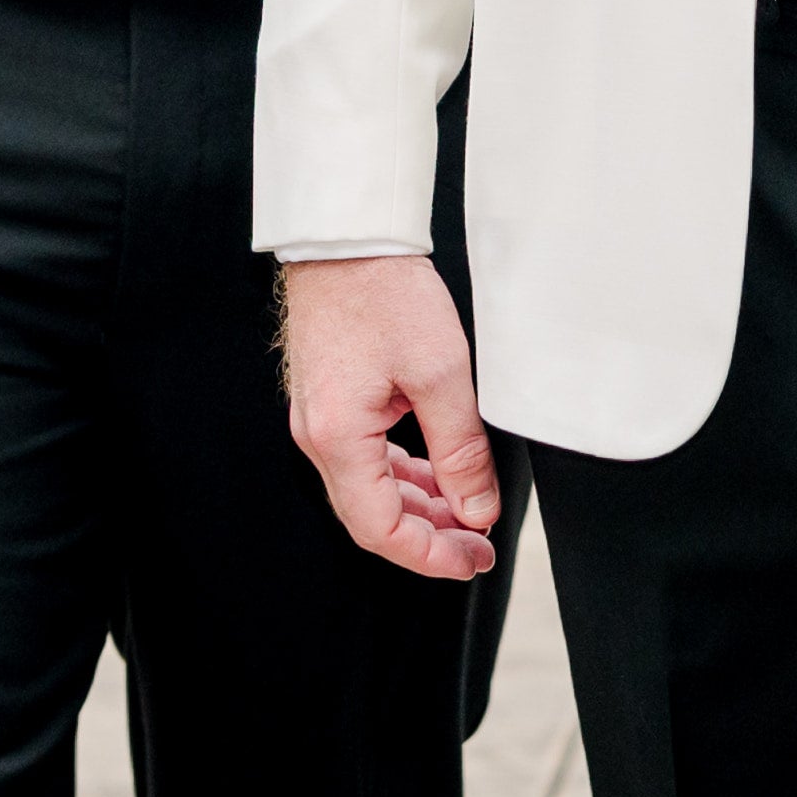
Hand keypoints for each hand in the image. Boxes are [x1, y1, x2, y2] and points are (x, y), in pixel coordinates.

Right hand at [278, 255, 499, 580]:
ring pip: (369, 488)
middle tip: (478, 545)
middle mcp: (318, 437)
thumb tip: (476, 509)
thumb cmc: (386, 291)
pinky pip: (364, 457)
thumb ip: (460, 449)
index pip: (381, 529)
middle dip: (429, 536)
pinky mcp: (329, 400)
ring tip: (466, 512)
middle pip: (372, 515)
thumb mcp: (442, 373)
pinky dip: (401, 474)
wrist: (346, 236)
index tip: (472, 560)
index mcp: (338, 438)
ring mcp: (319, 418)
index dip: (430, 556)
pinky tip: (435, 473)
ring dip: (417, 506)